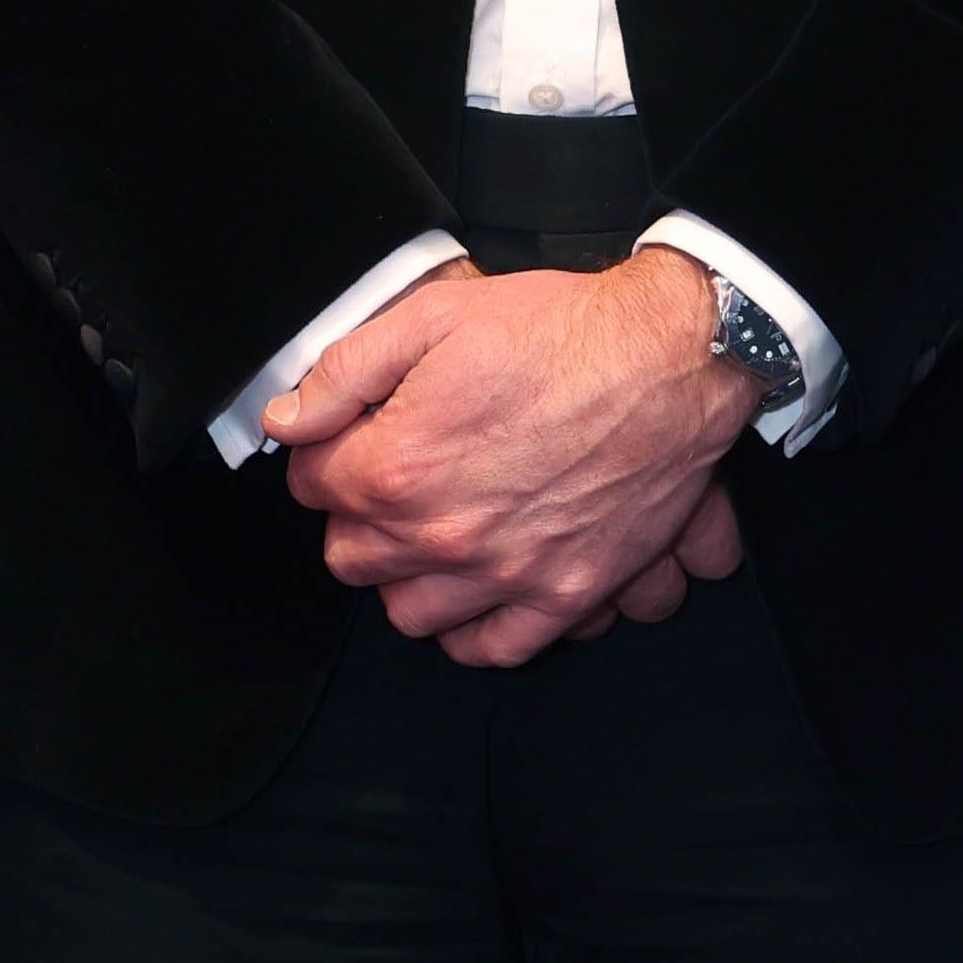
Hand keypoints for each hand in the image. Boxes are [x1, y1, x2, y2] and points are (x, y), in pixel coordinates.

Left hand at [268, 248, 755, 666]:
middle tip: (398, 478)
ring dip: (410, 576)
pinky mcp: (564, 592)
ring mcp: (504, 572)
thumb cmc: (564, 330)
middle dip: (363, 516)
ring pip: (409, 612)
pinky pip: (490, 647)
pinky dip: (473, 630)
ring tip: (436, 533)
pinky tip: (477, 590)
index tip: (359, 436)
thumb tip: (288, 419)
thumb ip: (347, 370)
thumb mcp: (439, 314)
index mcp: (397, 465)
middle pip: (351, 557)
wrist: (675, 354)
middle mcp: (441, 534)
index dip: (331, 451)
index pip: (312, 484)